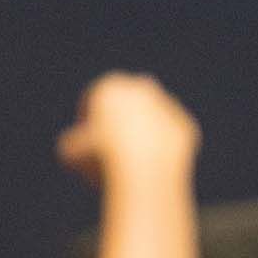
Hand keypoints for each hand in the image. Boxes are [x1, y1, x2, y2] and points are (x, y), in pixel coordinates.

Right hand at [60, 72, 198, 184]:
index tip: (88, 141)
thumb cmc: (103, 161)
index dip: (89, 119)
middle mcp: (141, 87)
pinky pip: (171, 137)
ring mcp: (166, 104)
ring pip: (152, 119)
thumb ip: (73, 145)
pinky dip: (165, 149)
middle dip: (120, 120)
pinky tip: (157, 166)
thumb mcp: (71, 154)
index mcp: (110, 85)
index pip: (95, 99)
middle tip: (114, 145)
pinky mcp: (185, 124)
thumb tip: (75, 147)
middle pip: (126, 104)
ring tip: (137, 160)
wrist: (146, 173)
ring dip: (146, 133)